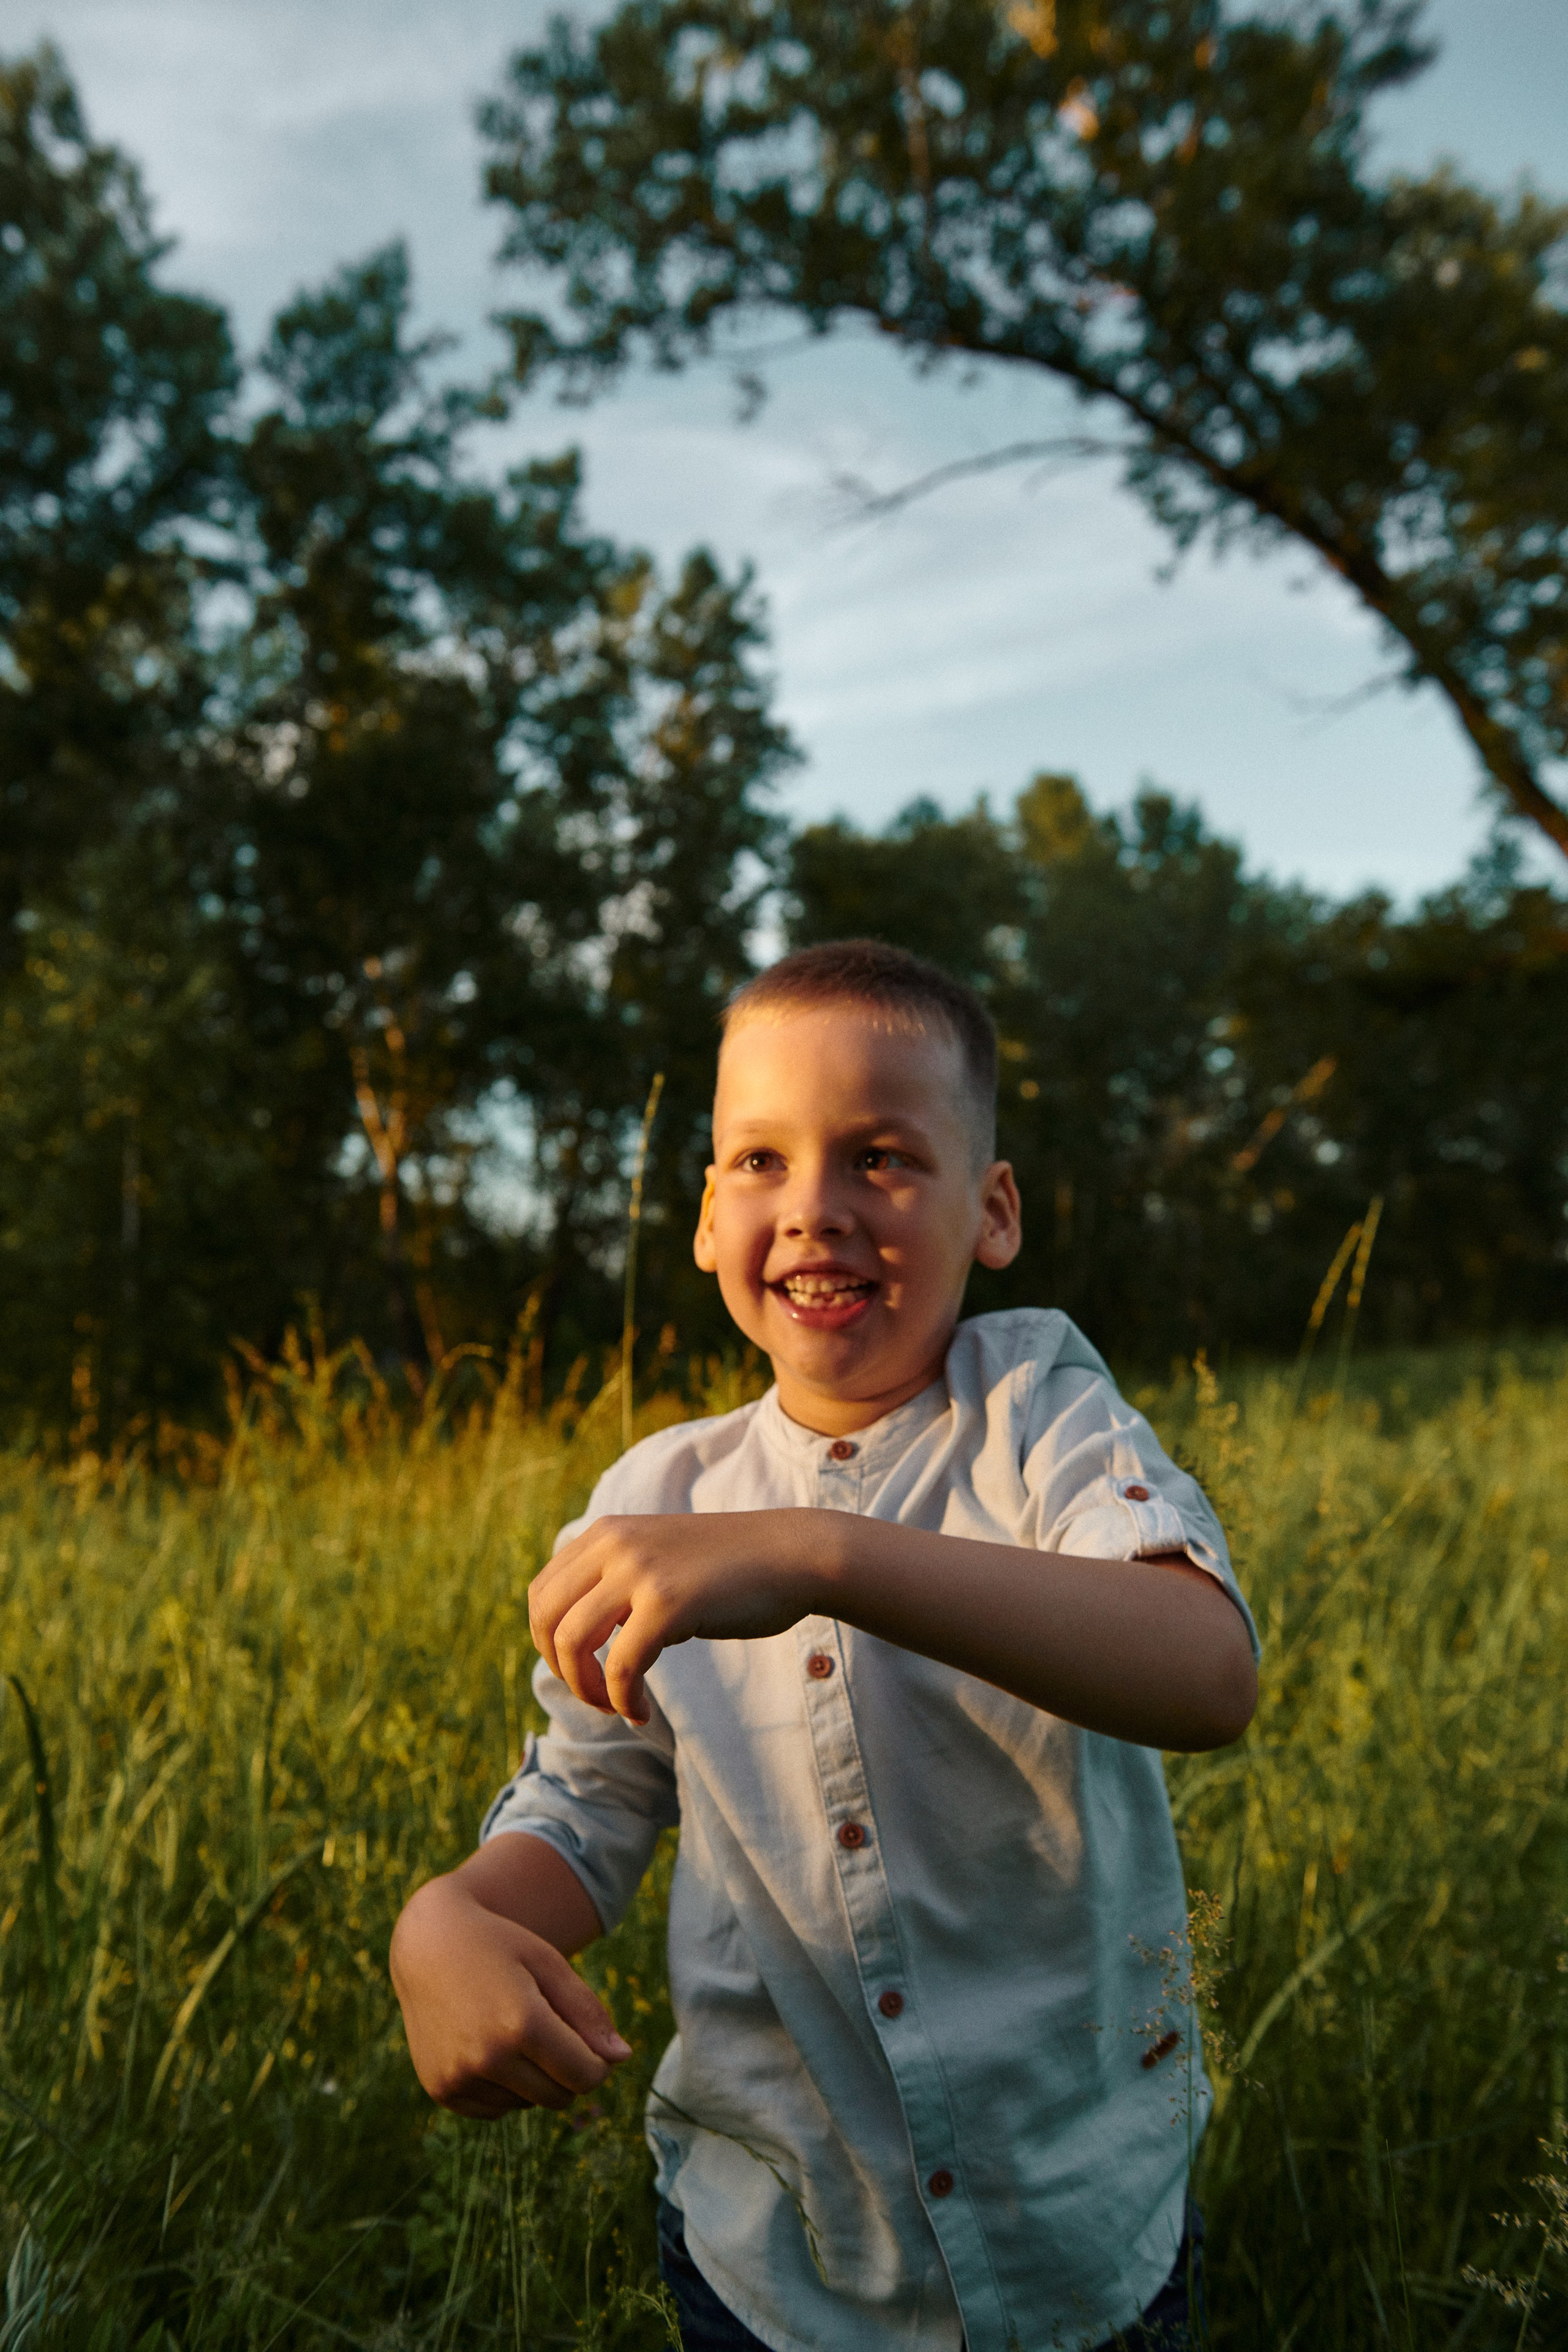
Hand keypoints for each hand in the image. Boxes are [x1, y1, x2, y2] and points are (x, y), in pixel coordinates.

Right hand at [390, 1869, 630, 2116]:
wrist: (428, 1943)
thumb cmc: (498, 1946)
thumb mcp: (549, 1963)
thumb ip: (588, 2012)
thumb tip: (622, 2058)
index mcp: (522, 2023)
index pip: (586, 2076)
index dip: (598, 2064)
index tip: (591, 2042)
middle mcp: (488, 2057)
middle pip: (558, 2096)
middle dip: (567, 2072)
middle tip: (551, 2032)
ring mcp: (459, 2077)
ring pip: (526, 2104)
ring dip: (532, 2080)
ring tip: (513, 2032)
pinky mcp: (441, 2090)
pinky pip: (493, 2110)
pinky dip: (502, 2088)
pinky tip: (489, 2047)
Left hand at [529, 1510, 822, 1723]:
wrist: (795, 1556)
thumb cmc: (733, 1569)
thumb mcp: (660, 1559)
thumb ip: (617, 1584)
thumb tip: (575, 1640)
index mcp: (607, 1532)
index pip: (542, 1593)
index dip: (549, 1644)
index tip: (582, 1671)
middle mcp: (614, 1543)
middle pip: (546, 1619)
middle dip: (561, 1670)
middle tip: (596, 1695)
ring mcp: (639, 1569)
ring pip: (571, 1643)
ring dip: (587, 1690)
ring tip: (617, 1706)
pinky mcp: (667, 1602)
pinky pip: (620, 1666)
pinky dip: (623, 1700)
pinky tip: (641, 1712)